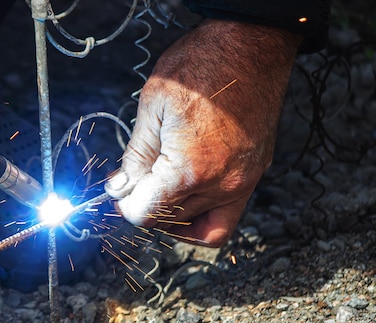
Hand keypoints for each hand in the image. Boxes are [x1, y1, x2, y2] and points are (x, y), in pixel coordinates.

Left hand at [106, 19, 300, 246]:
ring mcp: (244, 182)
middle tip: (136, 181)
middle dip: (146, 205)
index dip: (125, 205)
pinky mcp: (254, 174)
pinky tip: (187, 197)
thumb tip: (121, 187)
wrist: (251, 45)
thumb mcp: (152, 106)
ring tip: (160, 187)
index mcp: (190, 169)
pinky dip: (204, 216)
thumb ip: (135, 156)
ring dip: (173, 213)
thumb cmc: (204, 65)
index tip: (120, 190)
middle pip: (170, 222)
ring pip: (199, 225)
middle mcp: (222, 184)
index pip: (146, 215)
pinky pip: (227, 216)